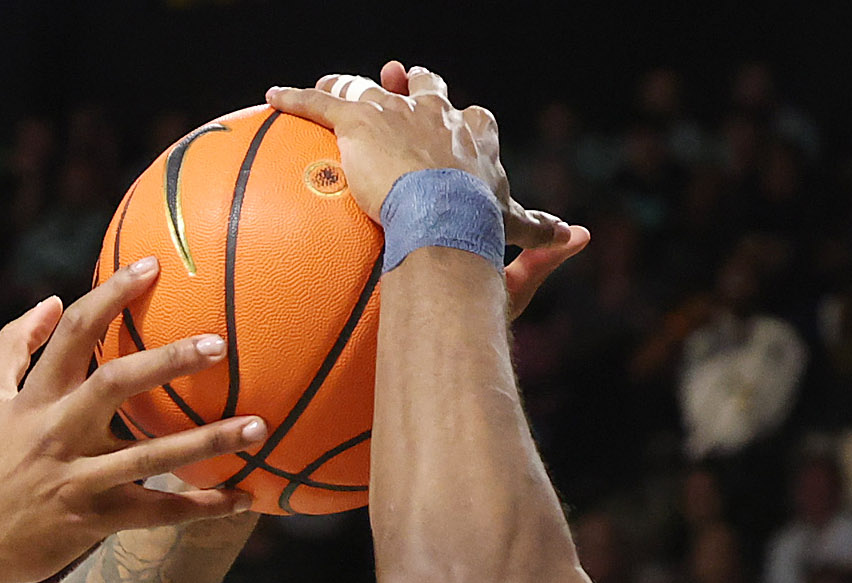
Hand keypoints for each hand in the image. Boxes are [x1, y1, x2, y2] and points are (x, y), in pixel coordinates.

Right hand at [0, 262, 263, 582]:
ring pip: (151, 456)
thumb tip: (55, 300)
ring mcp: (77, 480)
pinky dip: (202, 507)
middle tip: (220, 343)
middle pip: (118, 384)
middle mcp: (56, 434)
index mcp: (31, 398)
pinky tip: (243, 497)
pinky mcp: (92, 523)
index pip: (73, 333)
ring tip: (259, 426)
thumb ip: (12, 346)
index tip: (152, 266)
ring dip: (208, 441)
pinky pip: (157, 514)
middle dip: (170, 360)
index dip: (112, 296)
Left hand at [268, 64, 586, 321]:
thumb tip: (576, 237)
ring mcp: (399, 114)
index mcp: (473, 139)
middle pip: (428, 90)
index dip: (462, 114)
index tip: (455, 110)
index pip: (473, 119)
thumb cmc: (479, 225)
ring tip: (333, 84)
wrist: (447, 215)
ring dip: (352, 86)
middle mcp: (438, 117)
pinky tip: (275, 96)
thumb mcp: (512, 228)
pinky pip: (321, 103)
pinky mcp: (359, 120)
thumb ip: (541, 233)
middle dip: (417, 84)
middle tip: (403, 76)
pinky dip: (298, 99)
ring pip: (372, 91)